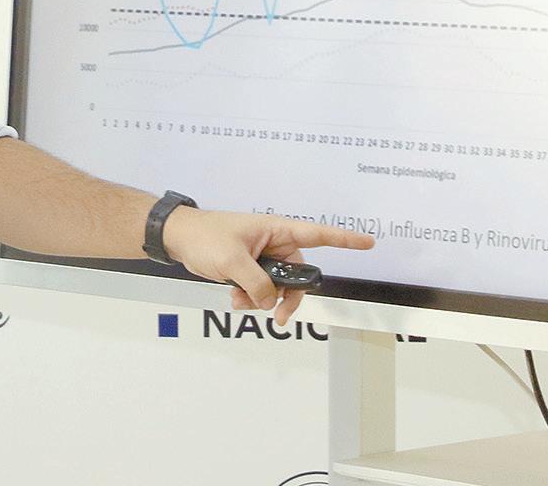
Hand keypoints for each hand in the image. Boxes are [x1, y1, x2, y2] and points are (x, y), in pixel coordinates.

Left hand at [163, 209, 374, 326]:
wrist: (178, 238)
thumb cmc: (204, 236)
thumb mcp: (232, 261)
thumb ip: (257, 284)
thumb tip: (271, 302)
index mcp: (276, 229)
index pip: (318, 234)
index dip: (345, 239)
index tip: (369, 242)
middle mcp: (274, 243)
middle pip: (299, 275)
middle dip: (288, 297)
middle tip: (279, 317)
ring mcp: (262, 257)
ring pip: (279, 287)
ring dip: (264, 299)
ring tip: (240, 300)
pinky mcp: (250, 269)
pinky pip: (262, 290)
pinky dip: (252, 298)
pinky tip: (234, 298)